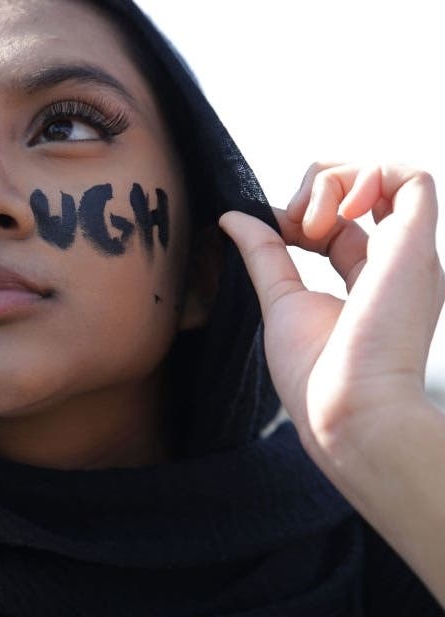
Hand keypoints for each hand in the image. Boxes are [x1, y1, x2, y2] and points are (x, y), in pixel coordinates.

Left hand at [220, 163, 442, 469]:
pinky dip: (367, 174)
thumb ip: (264, 254)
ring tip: (312, 222)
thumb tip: (232, 216)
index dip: (300, 213)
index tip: (276, 234)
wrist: (348, 410)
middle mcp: (392, 262)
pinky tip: (339, 209)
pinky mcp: (416, 244)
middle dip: (317, 187)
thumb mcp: (280, 299)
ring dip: (336, 180)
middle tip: (294, 225)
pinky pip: (412, 177)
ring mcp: (406, 252)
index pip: (338, 224)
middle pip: (362, 190)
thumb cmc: (315, 374)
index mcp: (364, 280)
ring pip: (386, 175)